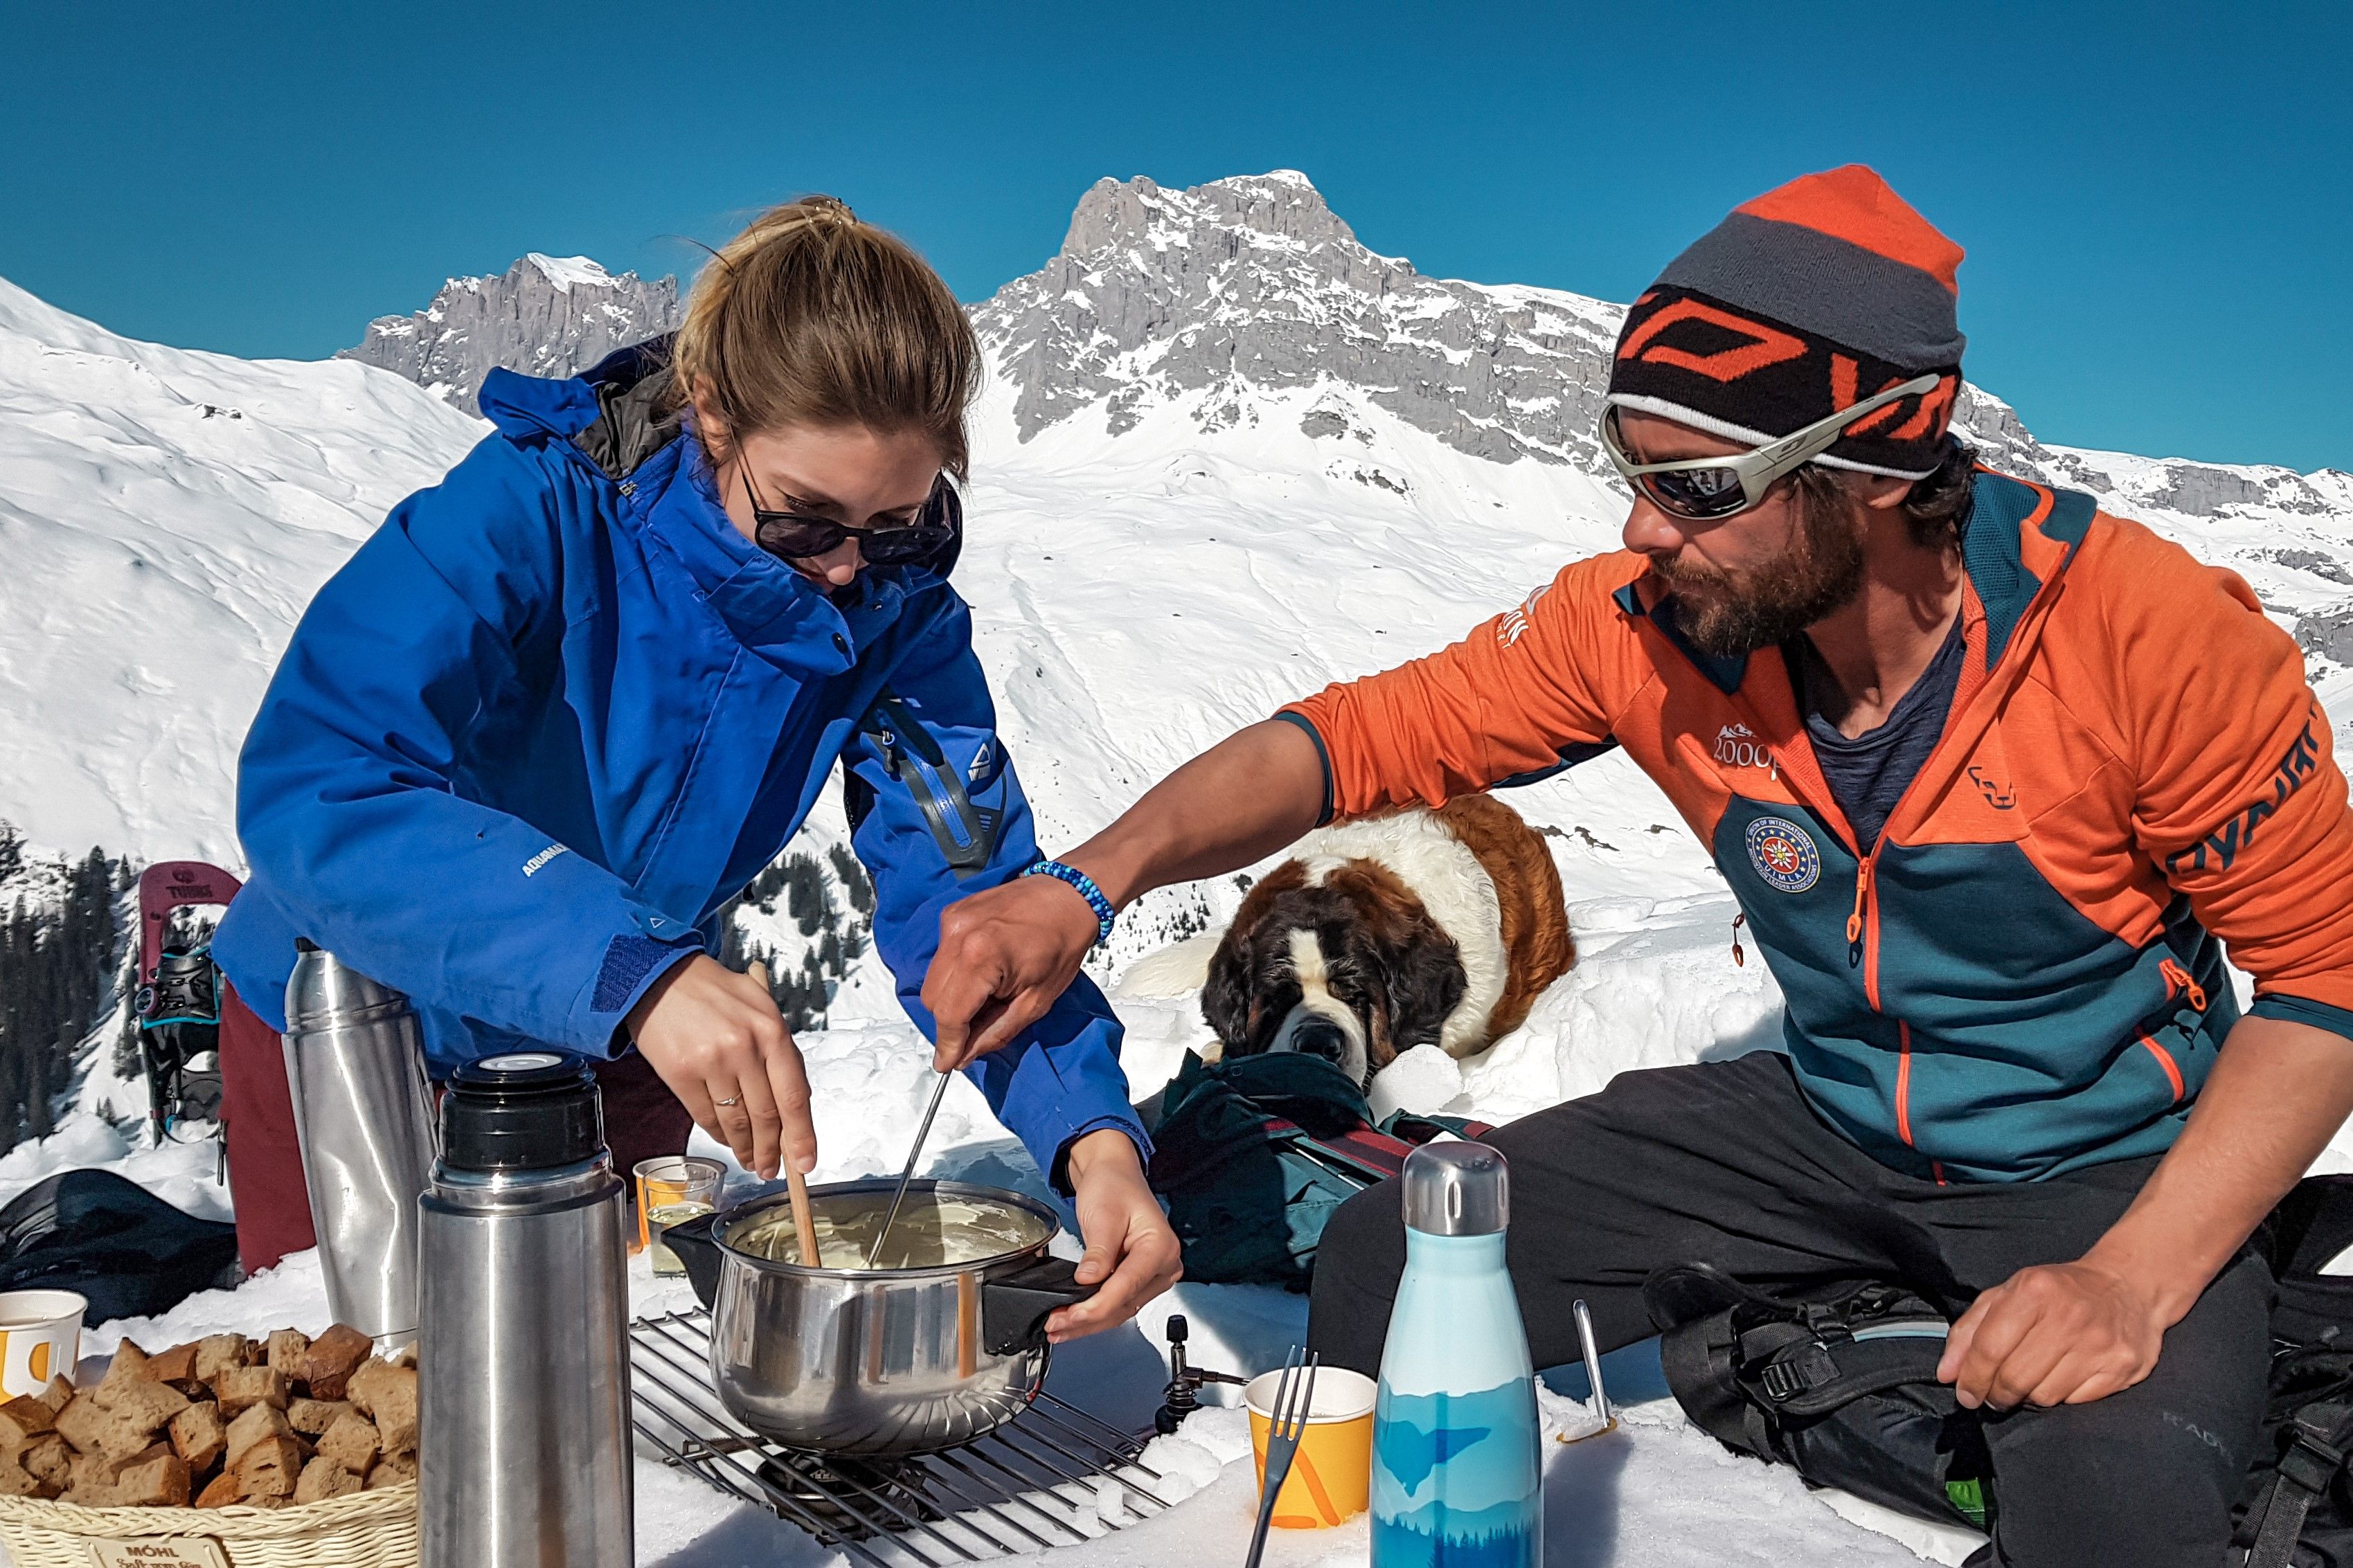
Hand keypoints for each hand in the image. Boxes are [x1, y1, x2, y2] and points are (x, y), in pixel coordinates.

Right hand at [626, 955, 815, 1179]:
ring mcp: (711, 1061)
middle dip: (772, 1151)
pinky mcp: (681, 1073)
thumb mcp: (759, 1007)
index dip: (802, 1135)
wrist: (661, 977)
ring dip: (745, 1148)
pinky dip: (719, 1134)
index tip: (806, 1161)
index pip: (794, 1095)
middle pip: (766, 1116)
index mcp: (772, 1030)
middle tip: (772, 1169)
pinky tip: (726, 1140)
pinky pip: (706, 1116)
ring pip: (736, 1121)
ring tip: (751, 1161)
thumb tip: (796, 1102)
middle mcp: (744, 1047)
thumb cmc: (715, 993)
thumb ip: (780, 1050)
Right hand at [921, 874, 1102, 1071]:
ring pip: (933, 979)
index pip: (949, 1015)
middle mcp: (958, 935)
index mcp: (980, 957)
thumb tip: (965, 1054)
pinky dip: (956, 974)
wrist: (1069, 895)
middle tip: (979, 1028)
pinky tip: (985, 973)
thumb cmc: (1063, 939)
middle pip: (933, 999)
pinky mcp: (953, 914)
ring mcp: (952, 921)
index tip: (947, 1063)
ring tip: (989, 995)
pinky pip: (941, 957)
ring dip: (953, 998)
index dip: (948, 1045)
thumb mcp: (1036, 1001)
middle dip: (951, 1022)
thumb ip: (995, 1032)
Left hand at [1045, 1130, 1181, 1342]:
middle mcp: (1164, 1265)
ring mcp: (1154, 1275)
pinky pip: (1118, 1303)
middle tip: (1055, 1326)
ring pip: (1120, 1310)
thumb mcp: (1102, 1215)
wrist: (1114, 1174)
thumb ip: (1098, 1252)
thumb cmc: (1114, 1185)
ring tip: (1058, 1328)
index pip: (1127, 1287)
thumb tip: (1088, 1282)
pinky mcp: (1140, 1280)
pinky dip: (1094, 1313)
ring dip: (1088, 1322)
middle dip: (1088, 1319)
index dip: (1097, 1306)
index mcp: (1160, 1246)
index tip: (1070, 1315)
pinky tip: (1073, 1320)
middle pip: (1124, 1305)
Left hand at [1937, 1260, 2166, 1408]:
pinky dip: (2061, 1397)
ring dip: (2028, 1397)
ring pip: (2044, 1396)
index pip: (1990, 1348)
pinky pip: (2075, 1402)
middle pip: (2014, 1378)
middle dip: (1996, 1394)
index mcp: (2034, 1290)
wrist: (2127, 1286)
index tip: (1965, 1393)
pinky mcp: (2122, 1367)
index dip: (1972, 1377)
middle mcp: (2068, 1316)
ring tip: (2031, 1381)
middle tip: (1995, 1394)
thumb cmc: (2058, 1291)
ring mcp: (2099, 1344)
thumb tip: (1947, 1374)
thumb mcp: (2008, 1294)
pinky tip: (2061, 1378)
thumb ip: (1969, 1331)